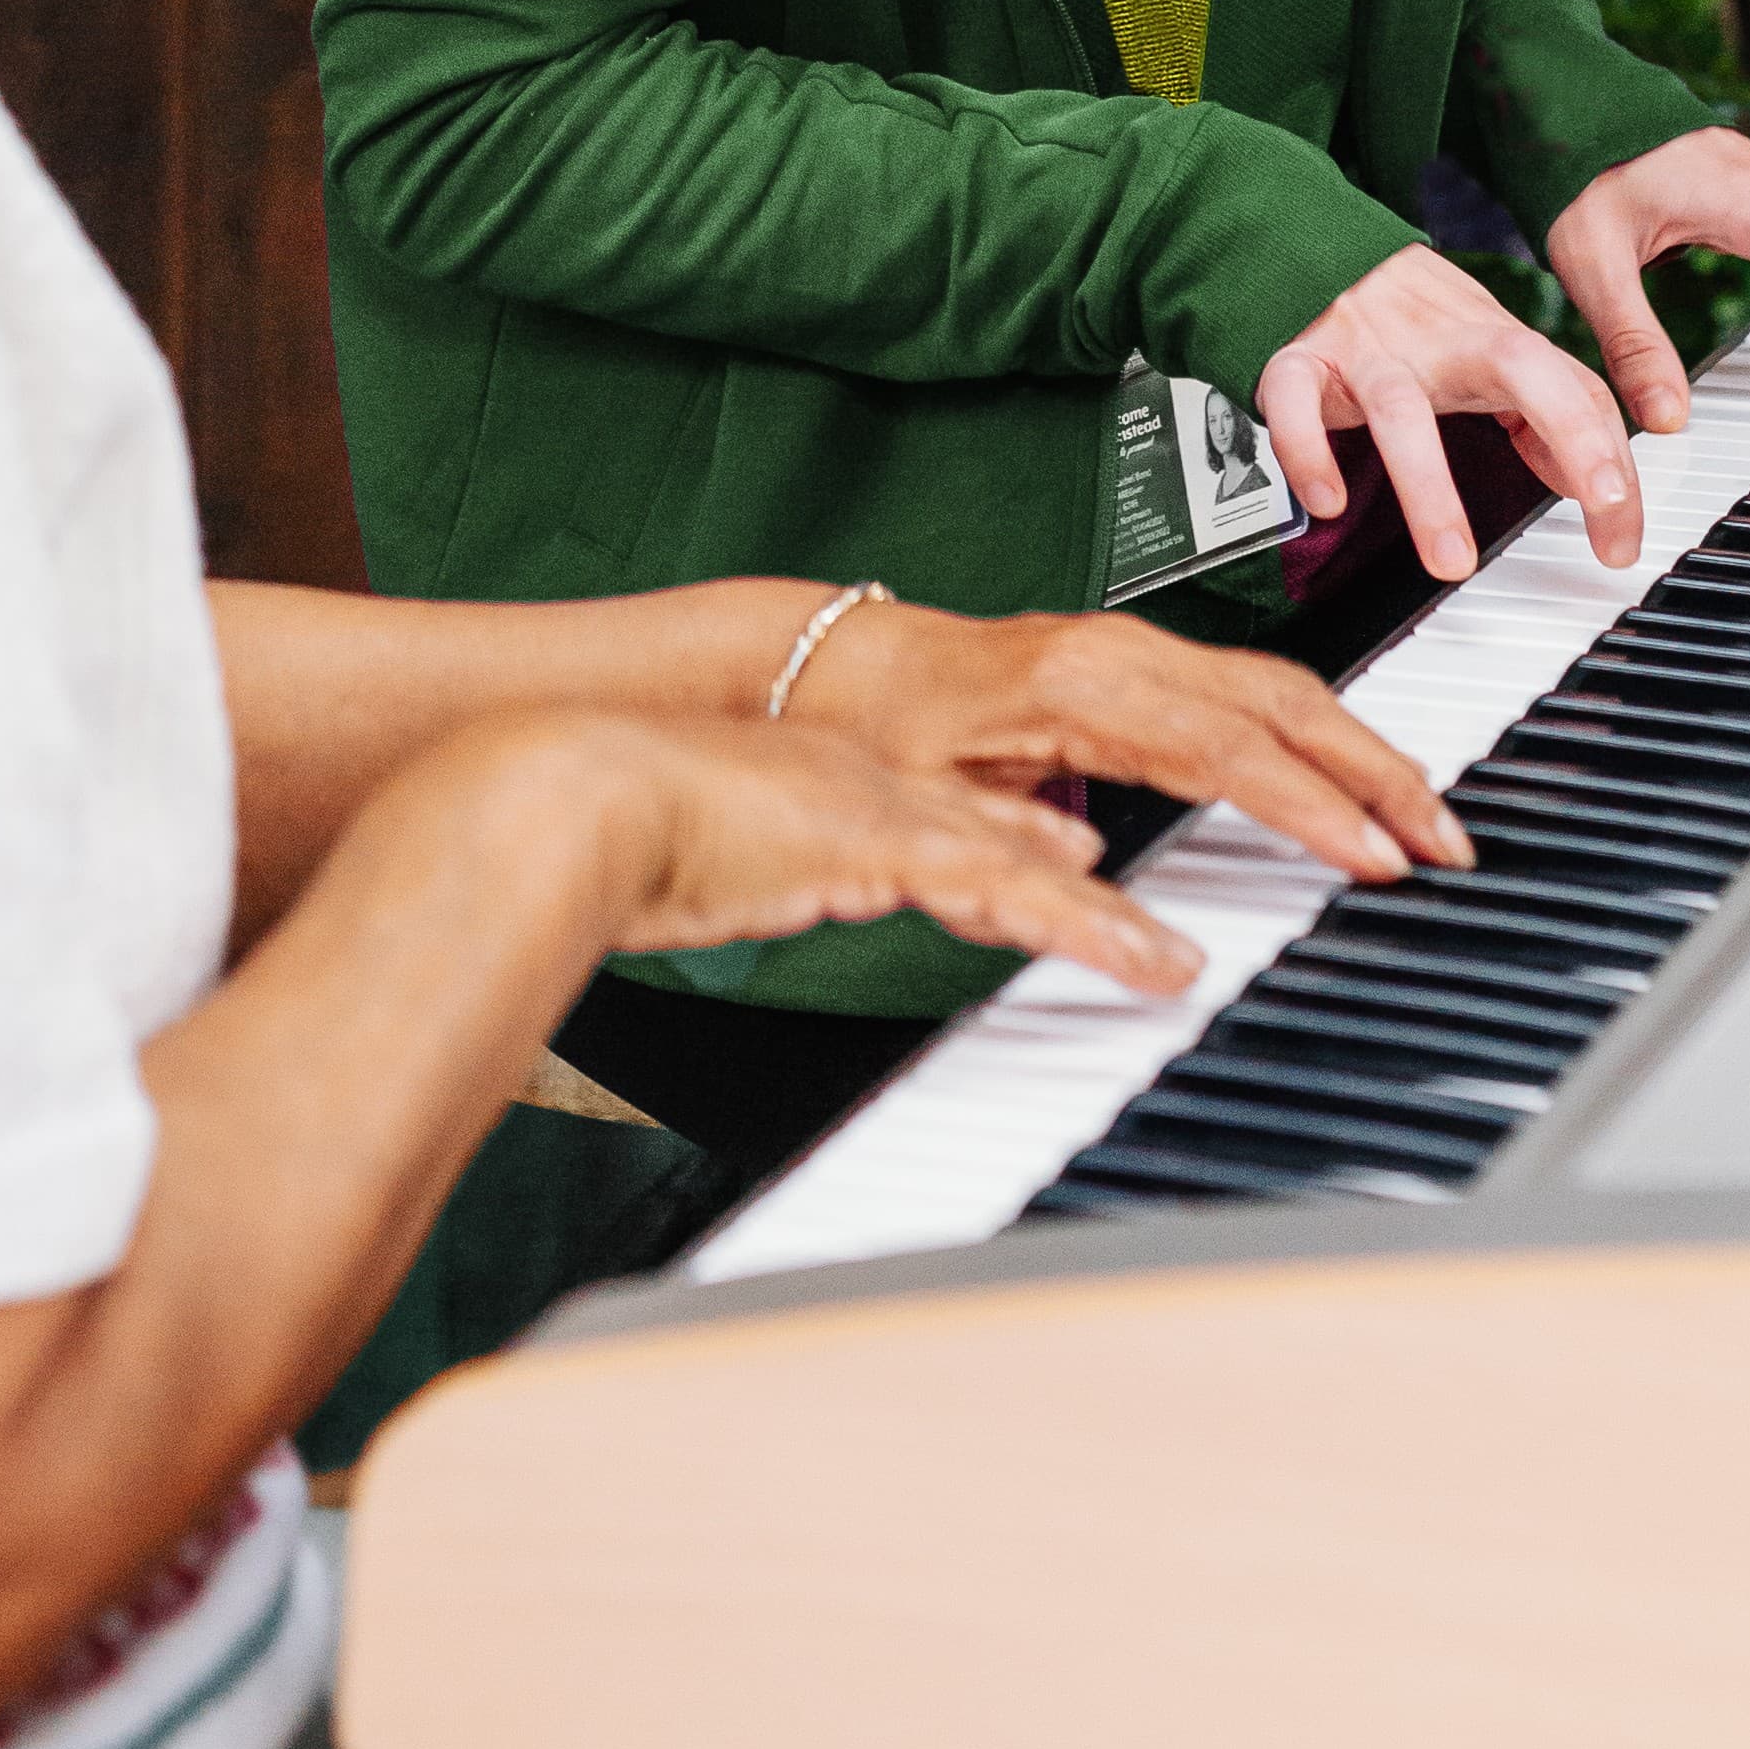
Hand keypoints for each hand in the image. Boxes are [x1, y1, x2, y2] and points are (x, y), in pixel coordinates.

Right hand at [581, 709, 1202, 997]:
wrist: (574, 792)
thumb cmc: (605, 830)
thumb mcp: (692, 859)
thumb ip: (734, 879)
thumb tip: (740, 901)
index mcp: (820, 785)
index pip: (941, 815)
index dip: (1012, 838)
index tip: (1067, 854)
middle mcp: (866, 787)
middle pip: (1000, 830)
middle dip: (1077, 868)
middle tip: (1142, 904)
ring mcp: (882, 812)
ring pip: (1027, 866)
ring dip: (1110, 918)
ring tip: (1175, 958)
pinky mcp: (887, 848)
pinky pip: (1013, 897)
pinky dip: (1090, 932)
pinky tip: (1145, 963)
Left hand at [784, 598, 1466, 885]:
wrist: (843, 661)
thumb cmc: (883, 729)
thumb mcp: (932, 801)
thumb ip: (1014, 850)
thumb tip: (1104, 897)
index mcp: (1080, 685)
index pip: (1226, 749)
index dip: (1307, 806)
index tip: (1373, 854)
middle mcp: (1123, 655)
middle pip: (1282, 703)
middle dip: (1374, 770)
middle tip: (1445, 841)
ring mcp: (1138, 649)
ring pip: (1281, 689)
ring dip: (1362, 750)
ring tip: (1428, 818)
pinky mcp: (1143, 661)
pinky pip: (1253, 690)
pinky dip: (1320, 733)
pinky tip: (1357, 778)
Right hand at [1258, 245, 1645, 583]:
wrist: (1314, 242)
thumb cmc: (1414, 317)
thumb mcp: (1489, 350)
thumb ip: (1545, 409)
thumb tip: (1590, 482)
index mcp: (1493, 338)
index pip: (1573, 386)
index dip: (1608, 454)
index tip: (1621, 533)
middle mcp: (1439, 338)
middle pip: (1518, 365)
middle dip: (1571, 430)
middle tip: (1604, 503)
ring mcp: (1368, 347)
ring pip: (1400, 407)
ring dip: (1427, 486)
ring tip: (1450, 561)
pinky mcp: (1299, 358)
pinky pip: (1295, 399)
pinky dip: (1306, 449)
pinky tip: (1327, 500)